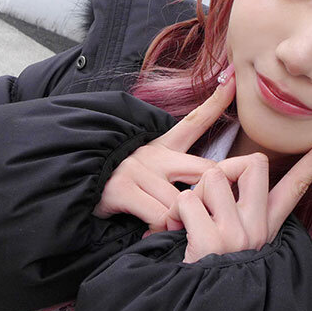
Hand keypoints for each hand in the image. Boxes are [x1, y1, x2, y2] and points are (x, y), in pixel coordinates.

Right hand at [93, 65, 236, 232]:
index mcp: (164, 146)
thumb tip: (213, 188)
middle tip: (214, 212)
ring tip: (172, 227)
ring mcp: (138, 169)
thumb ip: (181, 176)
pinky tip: (152, 231)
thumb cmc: (124, 187)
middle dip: (214, 194)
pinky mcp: (122, 189)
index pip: (195, 121)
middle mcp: (154, 153)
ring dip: (181, 221)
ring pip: (181, 202)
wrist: (78, 191)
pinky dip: (161, 229)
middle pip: (205, 170)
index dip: (217, 101)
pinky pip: (159, 215)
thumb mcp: (154, 173)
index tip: (234, 79)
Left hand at [162, 131, 311, 262]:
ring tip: (191, 220)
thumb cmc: (212, 265)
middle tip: (210, 196)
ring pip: (212, 176)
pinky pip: (187, 201)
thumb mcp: (240, 240)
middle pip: (254, 162)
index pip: (298, 185)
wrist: (199, 308)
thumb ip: (242, 210)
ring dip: (193, 194)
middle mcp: (258, 228)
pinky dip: (175, 214)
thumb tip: (229, 177)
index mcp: (267, 224)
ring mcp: (237, 234)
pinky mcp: (212, 242)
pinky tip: (179, 232)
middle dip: (226, 168)